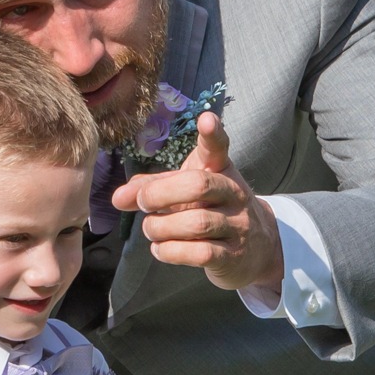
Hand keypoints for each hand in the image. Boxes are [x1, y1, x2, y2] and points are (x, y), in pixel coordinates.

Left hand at [112, 113, 283, 291]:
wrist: (257, 248)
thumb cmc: (211, 211)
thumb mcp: (184, 192)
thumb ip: (150, 189)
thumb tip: (117, 199)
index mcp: (221, 171)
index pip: (219, 148)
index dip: (213, 133)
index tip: (205, 119)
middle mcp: (234, 194)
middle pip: (198, 185)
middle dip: (161, 194)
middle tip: (143, 203)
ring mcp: (238, 225)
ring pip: (197, 223)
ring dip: (162, 227)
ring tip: (151, 230)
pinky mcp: (234, 256)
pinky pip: (200, 253)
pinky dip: (171, 251)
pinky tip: (160, 249)